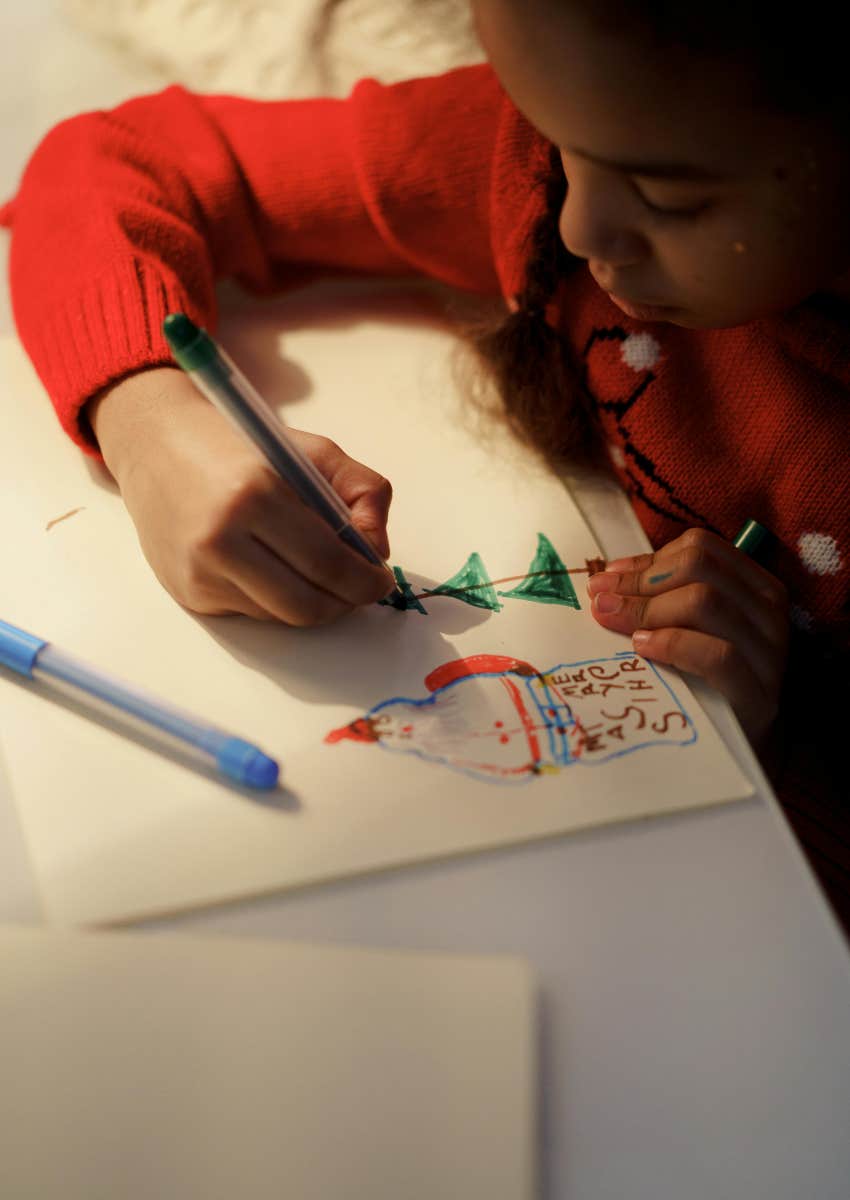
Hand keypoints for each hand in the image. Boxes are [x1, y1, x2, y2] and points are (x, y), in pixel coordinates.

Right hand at [89, 368, 395, 623]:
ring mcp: (199, 573)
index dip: (365, 581)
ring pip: (283, 616)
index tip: (381, 579)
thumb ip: (361, 490)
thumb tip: (377, 549)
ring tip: (321, 572)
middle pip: (307, 605)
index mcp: (252, 495)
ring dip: (314, 602)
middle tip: (362, 588)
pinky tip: (273, 565)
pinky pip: (253, 612)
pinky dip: (278, 598)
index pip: (327, 563)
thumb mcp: (311, 450)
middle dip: (347, 602)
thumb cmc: (241, 447)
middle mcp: (219, 540)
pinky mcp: (187, 593)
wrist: (155, 446)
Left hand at [586, 528, 788, 745]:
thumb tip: (607, 579)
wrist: (740, 749)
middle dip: (641, 582)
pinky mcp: (759, 696)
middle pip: (700, 570)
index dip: (648, 559)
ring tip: (612, 621)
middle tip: (600, 600)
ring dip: (647, 608)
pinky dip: (672, 644)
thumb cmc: (707, 682)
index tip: (609, 578)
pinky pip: (717, 654)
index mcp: (756, 587)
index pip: (702, 548)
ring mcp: (769, 654)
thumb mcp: (688, 631)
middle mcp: (769, 614)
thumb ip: (660, 598)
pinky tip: (642, 648)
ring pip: (706, 602)